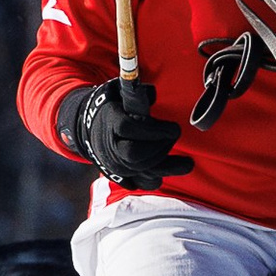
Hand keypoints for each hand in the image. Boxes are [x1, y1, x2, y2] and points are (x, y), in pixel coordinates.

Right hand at [64, 78, 190, 189]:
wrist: (90, 128)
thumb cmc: (112, 106)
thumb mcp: (118, 92)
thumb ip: (135, 92)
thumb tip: (152, 94)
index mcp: (109, 122)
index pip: (128, 128)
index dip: (154, 130)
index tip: (174, 128)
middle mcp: (109, 147)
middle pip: (134, 154)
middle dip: (160, 147)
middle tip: (173, 137)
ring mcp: (115, 165)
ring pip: (143, 173)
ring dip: (168, 166)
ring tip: (185, 161)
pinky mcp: (123, 178)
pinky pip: (144, 183)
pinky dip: (159, 176)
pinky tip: (171, 167)